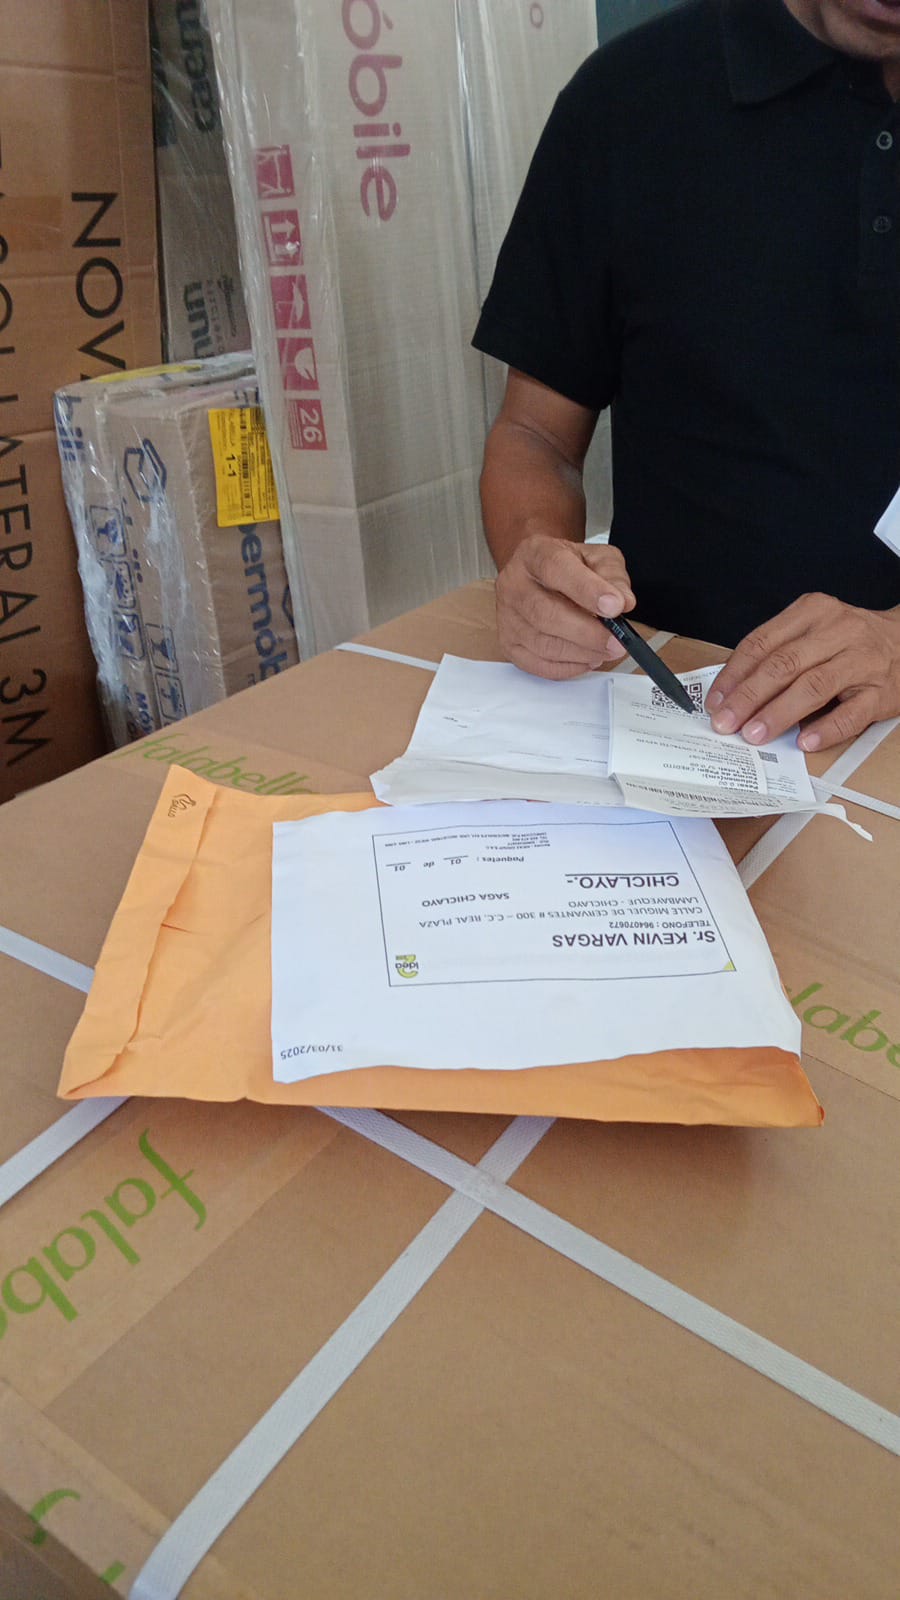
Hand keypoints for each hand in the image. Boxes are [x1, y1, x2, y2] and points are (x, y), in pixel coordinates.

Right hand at [495, 534, 635, 678]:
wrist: (540, 576)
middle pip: (546, 614)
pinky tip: (586, 659)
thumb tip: (623, 602)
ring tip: (606, 651)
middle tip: (616, 641)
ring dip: (581, 653)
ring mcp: (507, 616)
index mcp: (535, 553)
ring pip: (543, 644)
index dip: (587, 590)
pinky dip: (567, 667)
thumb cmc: (568, 567)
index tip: (615, 607)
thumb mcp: (597, 557)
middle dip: (588, 633)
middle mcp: (514, 584)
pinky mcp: (508, 643)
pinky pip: (537, 664)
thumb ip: (613, 576)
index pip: (557, 569)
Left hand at [706, 593, 899, 751]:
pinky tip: (805, 741)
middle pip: (784, 665)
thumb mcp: (815, 630)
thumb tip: (733, 690)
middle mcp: (838, 632)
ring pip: (813, 686)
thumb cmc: (852, 640)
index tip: (716, 701)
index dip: (735, 674)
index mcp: (813, 612)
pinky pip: (851, 713)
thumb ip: (778, 651)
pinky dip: (826, 729)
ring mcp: (862, 661)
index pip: (763, 643)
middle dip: (749, 696)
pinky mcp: (882, 692)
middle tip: (727, 722)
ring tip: (755, 733)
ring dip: (779, 713)